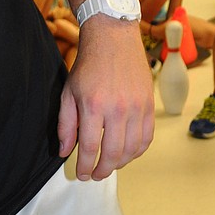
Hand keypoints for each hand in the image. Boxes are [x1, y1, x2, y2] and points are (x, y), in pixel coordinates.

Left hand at [58, 19, 153, 179]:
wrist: (113, 39)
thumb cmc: (88, 66)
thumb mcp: (68, 93)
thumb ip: (65, 124)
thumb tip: (64, 151)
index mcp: (93, 106)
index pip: (88, 147)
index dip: (84, 166)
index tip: (82, 174)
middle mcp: (118, 109)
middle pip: (113, 153)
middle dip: (103, 170)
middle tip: (95, 175)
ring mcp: (137, 107)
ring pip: (132, 149)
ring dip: (120, 164)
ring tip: (109, 166)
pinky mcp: (149, 105)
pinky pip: (147, 138)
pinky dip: (137, 151)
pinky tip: (126, 154)